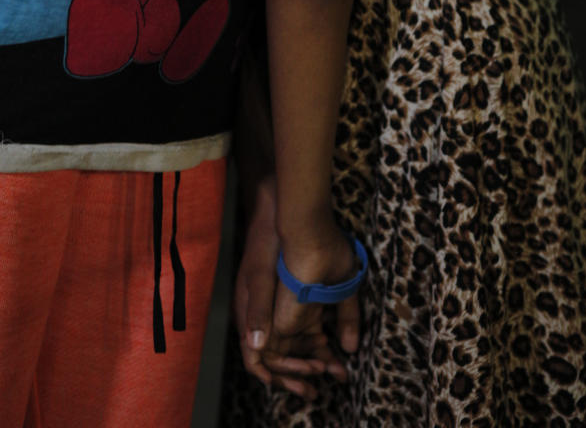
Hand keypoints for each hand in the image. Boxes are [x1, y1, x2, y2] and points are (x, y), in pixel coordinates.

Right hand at [234, 183, 345, 397]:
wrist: (275, 205)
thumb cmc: (266, 240)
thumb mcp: (261, 275)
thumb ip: (258, 310)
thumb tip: (257, 347)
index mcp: (248, 314)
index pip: (258, 361)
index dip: (282, 375)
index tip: (310, 378)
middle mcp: (258, 316)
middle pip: (278, 358)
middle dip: (302, 373)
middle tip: (329, 381)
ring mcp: (273, 306)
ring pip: (291, 345)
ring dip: (312, 358)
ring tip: (337, 370)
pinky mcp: (286, 297)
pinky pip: (300, 329)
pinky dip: (315, 340)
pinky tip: (334, 343)